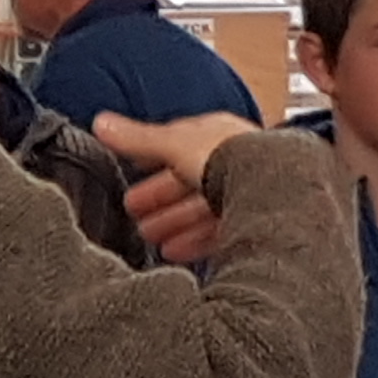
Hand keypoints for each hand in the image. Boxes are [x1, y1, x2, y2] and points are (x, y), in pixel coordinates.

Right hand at [92, 111, 247, 266]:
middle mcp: (236, 162)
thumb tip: (102, 124)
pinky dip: (196, 242)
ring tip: (151, 240)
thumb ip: (139, 140)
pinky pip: (222, 233)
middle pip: (191, 183)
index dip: (151, 163)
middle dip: (162, 200)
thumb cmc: (234, 158)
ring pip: (205, 210)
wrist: (276, 190)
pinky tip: (178, 253)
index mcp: (217, 136)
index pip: (178, 148)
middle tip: (136, 218)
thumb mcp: (175, 145)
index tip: (132, 177)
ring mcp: (248, 193)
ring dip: (176, 224)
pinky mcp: (256, 223)